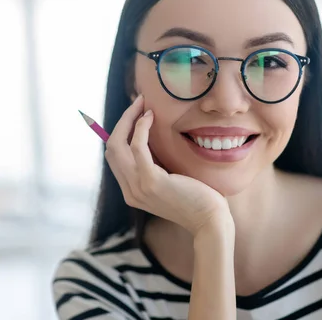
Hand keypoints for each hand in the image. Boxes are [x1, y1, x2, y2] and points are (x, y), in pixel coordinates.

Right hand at [105, 95, 232, 236]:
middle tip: (139, 101)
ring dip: (129, 119)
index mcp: (132, 191)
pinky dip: (141, 128)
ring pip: (117, 145)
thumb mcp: (171, 181)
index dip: (122, 131)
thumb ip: (158, 166)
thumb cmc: (198, 199)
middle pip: (111, 148)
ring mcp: (137, 187)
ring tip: (143, 104)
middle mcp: (130, 191)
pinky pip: (137, 147)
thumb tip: (152, 138)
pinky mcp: (151, 181)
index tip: (137, 112)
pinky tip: (150, 117)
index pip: (116, 156)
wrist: (210, 221)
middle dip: (123, 121)